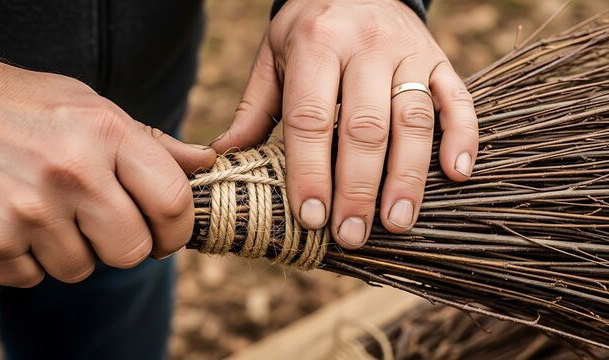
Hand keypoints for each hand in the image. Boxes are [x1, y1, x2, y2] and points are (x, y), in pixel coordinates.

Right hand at [0, 59, 214, 286]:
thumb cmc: (30, 110)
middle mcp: (70, 172)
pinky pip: (33, 278)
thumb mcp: (95, 109)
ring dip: (72, 250)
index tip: (167, 233)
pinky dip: (29, 259)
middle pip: (131, 251)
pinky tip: (15, 220)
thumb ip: (152, 144)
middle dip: (124, 243)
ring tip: (47, 210)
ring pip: (81, 269)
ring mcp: (27, 211)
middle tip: (102, 221)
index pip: (172, 203)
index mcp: (105, 133)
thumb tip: (205, 163)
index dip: (178, 229)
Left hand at [211, 0, 477, 248]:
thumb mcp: (273, 56)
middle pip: (366, 128)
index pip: (312, 118)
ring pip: (414, 120)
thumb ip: (255, 107)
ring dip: (408, 177)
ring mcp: (408, 52)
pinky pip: (458, 98)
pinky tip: (456, 175)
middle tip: (351, 234)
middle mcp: (366, 47)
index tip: (311, 217)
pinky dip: (462, 136)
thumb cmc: (308, 28)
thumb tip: (224, 157)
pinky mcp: (439, 58)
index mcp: (316, 45)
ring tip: (396, 224)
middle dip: (358, 188)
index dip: (311, 172)